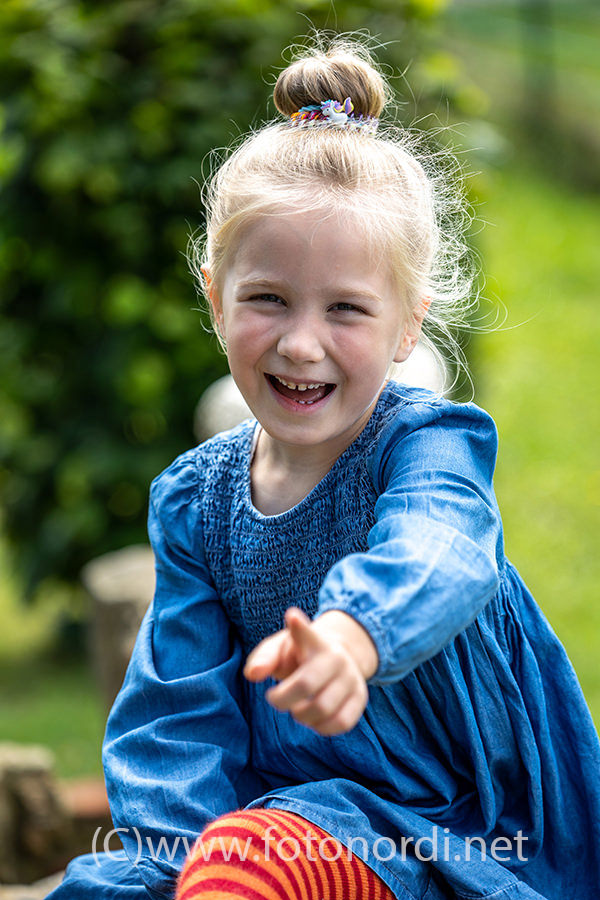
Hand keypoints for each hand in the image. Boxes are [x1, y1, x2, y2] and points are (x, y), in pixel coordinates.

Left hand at [243, 607, 376, 735]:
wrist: (335, 658)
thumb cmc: (299, 655)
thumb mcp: (279, 649)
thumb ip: (263, 659)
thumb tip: (253, 675)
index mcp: (313, 642)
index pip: (305, 632)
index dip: (299, 626)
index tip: (292, 616)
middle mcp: (336, 657)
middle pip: (305, 685)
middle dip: (282, 699)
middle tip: (275, 698)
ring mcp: (351, 677)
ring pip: (323, 709)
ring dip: (302, 716)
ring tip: (296, 709)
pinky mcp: (360, 698)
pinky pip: (342, 722)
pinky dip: (322, 727)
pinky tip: (314, 719)